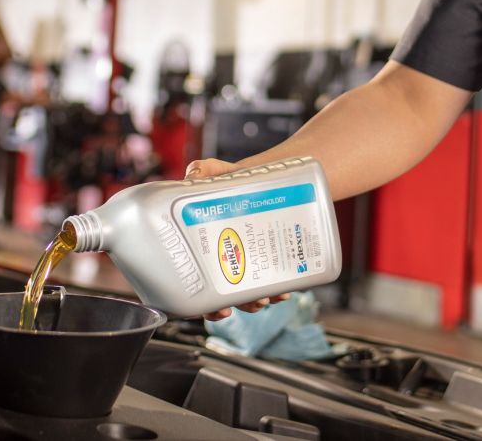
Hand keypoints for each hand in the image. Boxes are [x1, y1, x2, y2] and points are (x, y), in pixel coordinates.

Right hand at [186, 158, 290, 320]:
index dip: (204, 305)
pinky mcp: (271, 257)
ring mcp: (249, 261)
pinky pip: (274, 281)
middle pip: (227, 295)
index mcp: (205, 246)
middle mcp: (225, 259)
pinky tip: (287, 287)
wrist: (271, 174)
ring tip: (271, 295)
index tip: (215, 309)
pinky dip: (279, 289)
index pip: (198, 286)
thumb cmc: (238, 178)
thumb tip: (194, 173)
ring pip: (251, 293)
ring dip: (260, 300)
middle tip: (252, 301)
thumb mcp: (221, 173)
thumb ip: (206, 170)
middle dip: (240, 304)